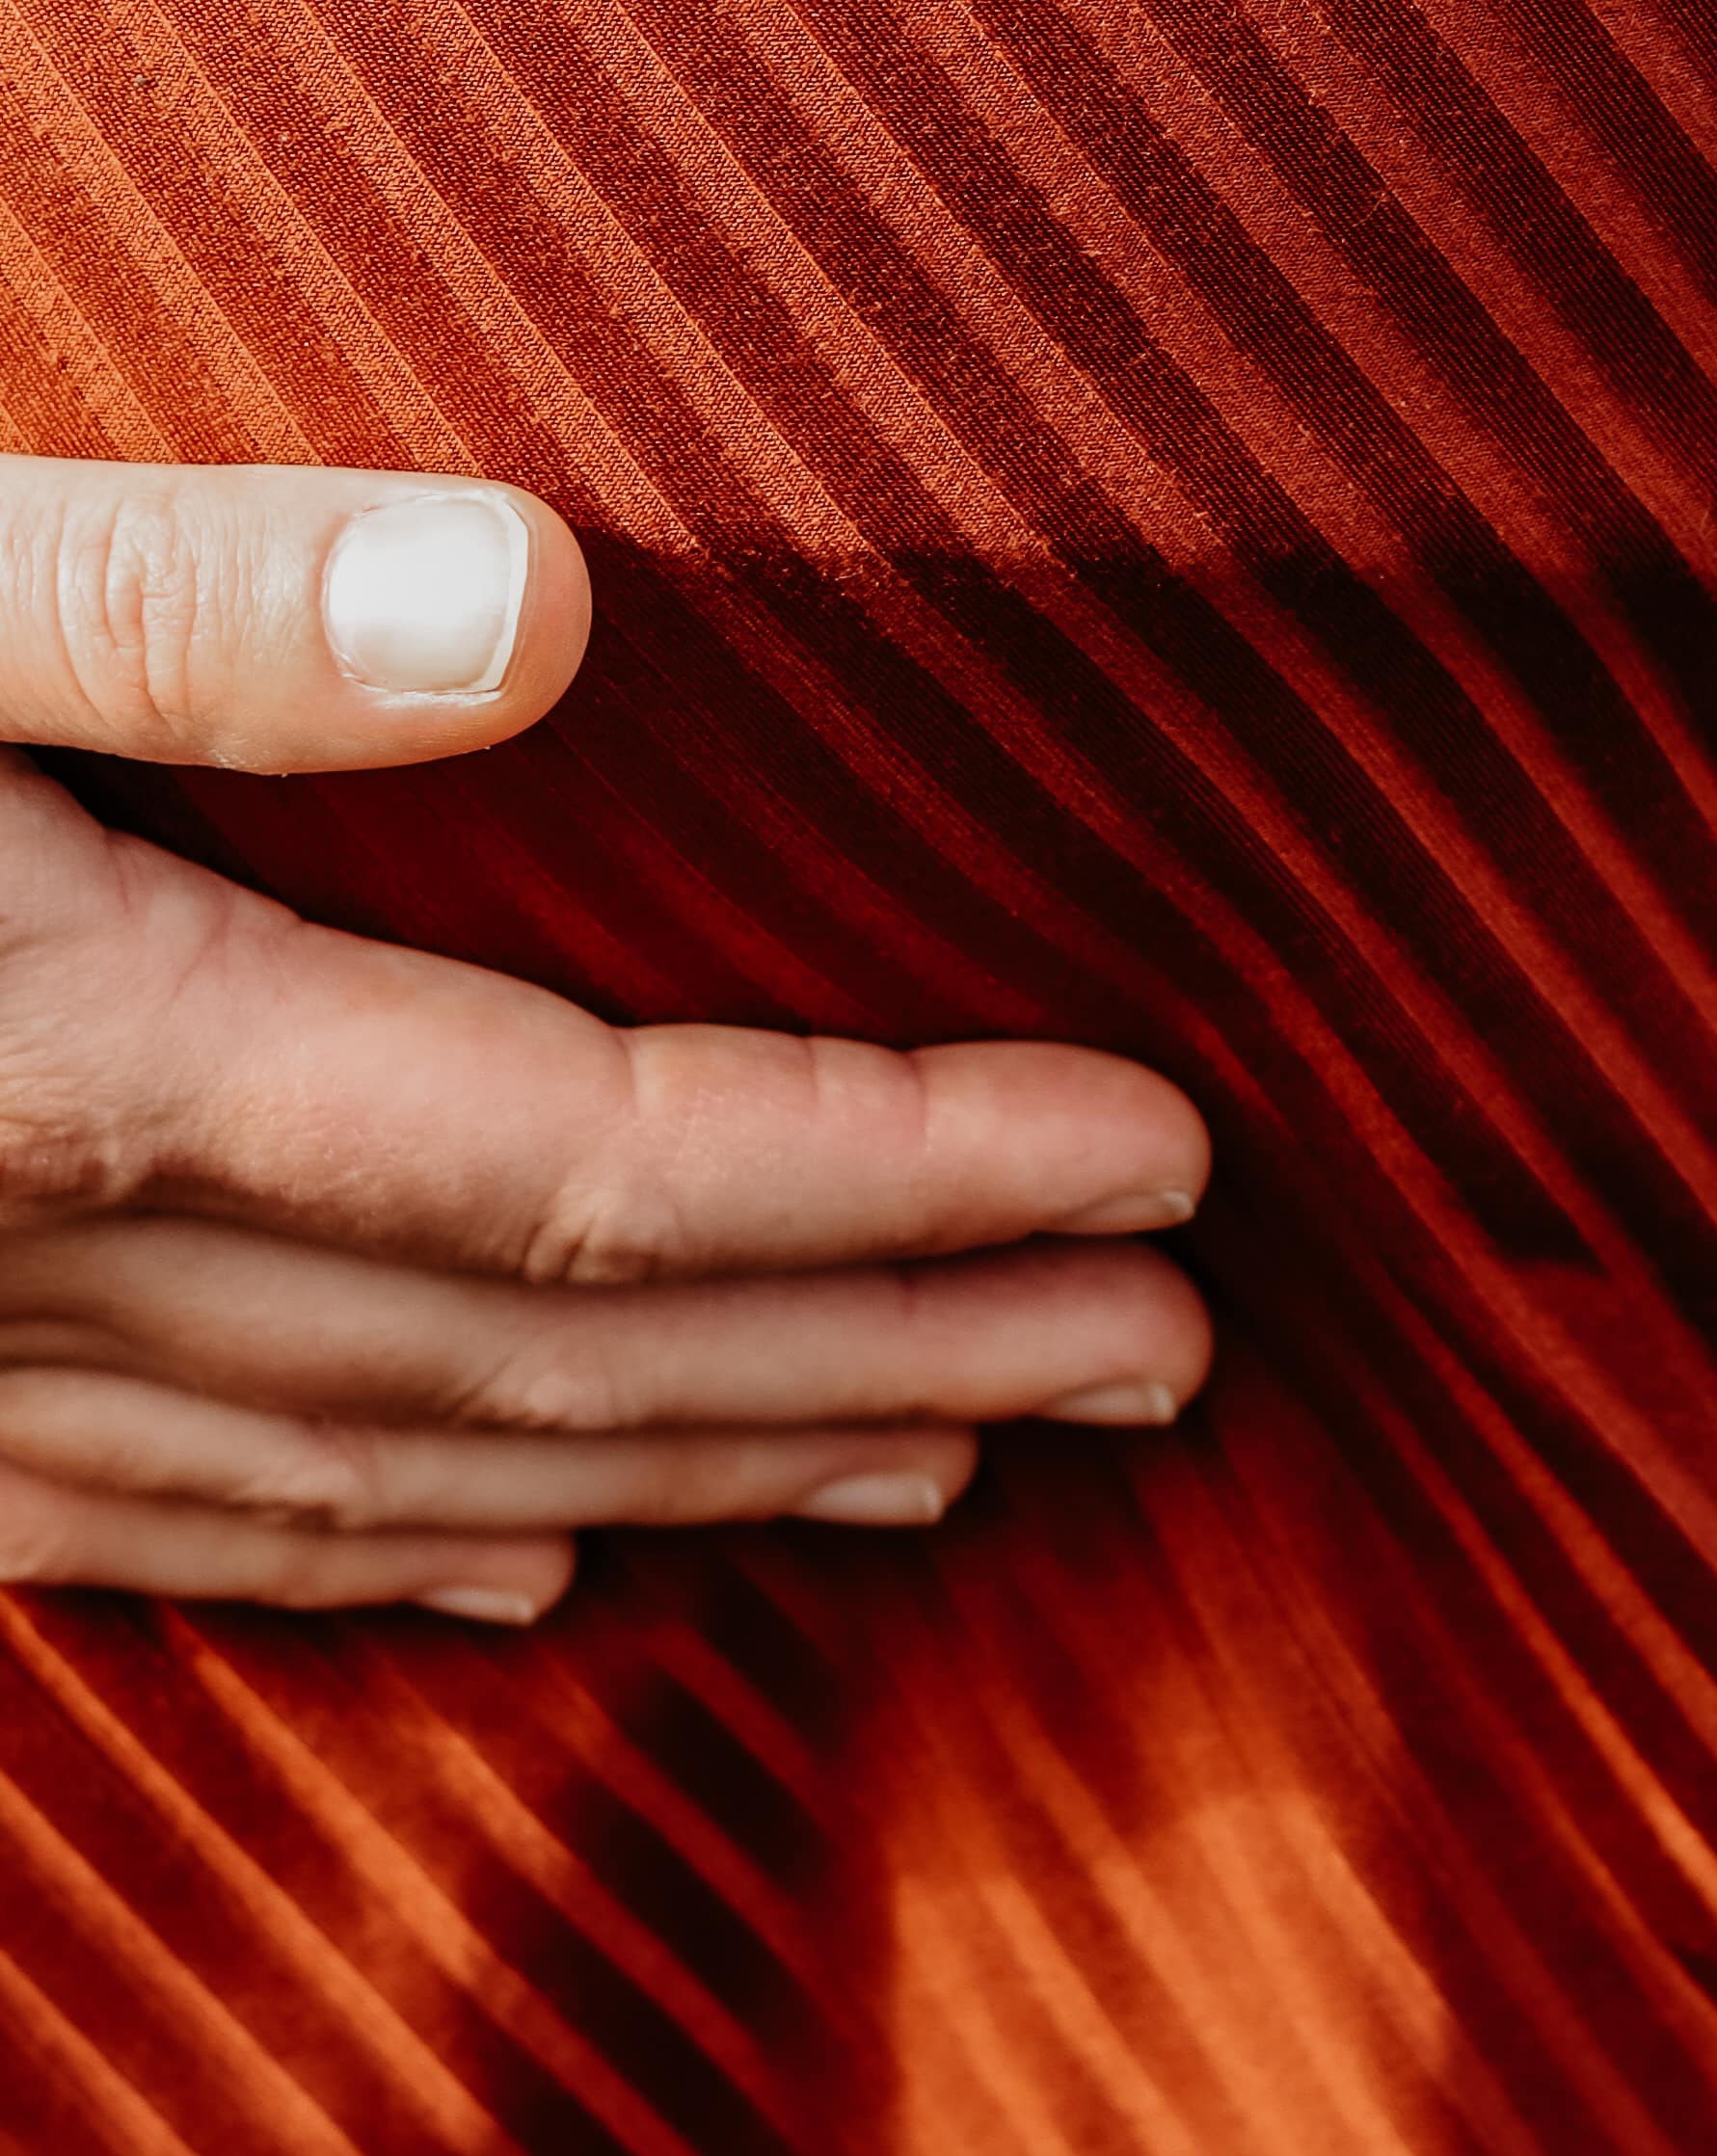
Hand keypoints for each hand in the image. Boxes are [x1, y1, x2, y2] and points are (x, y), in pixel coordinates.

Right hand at [0, 461, 1208, 1621]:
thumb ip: (181, 599)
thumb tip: (531, 599)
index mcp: (106, 1059)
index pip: (610, 1159)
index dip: (907, 1166)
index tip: (1156, 1159)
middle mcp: (45, 1260)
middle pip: (557, 1356)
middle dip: (893, 1351)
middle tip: (1166, 1348)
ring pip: (384, 1472)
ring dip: (692, 1465)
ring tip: (945, 1456)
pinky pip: (158, 1534)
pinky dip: (375, 1550)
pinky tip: (527, 1556)